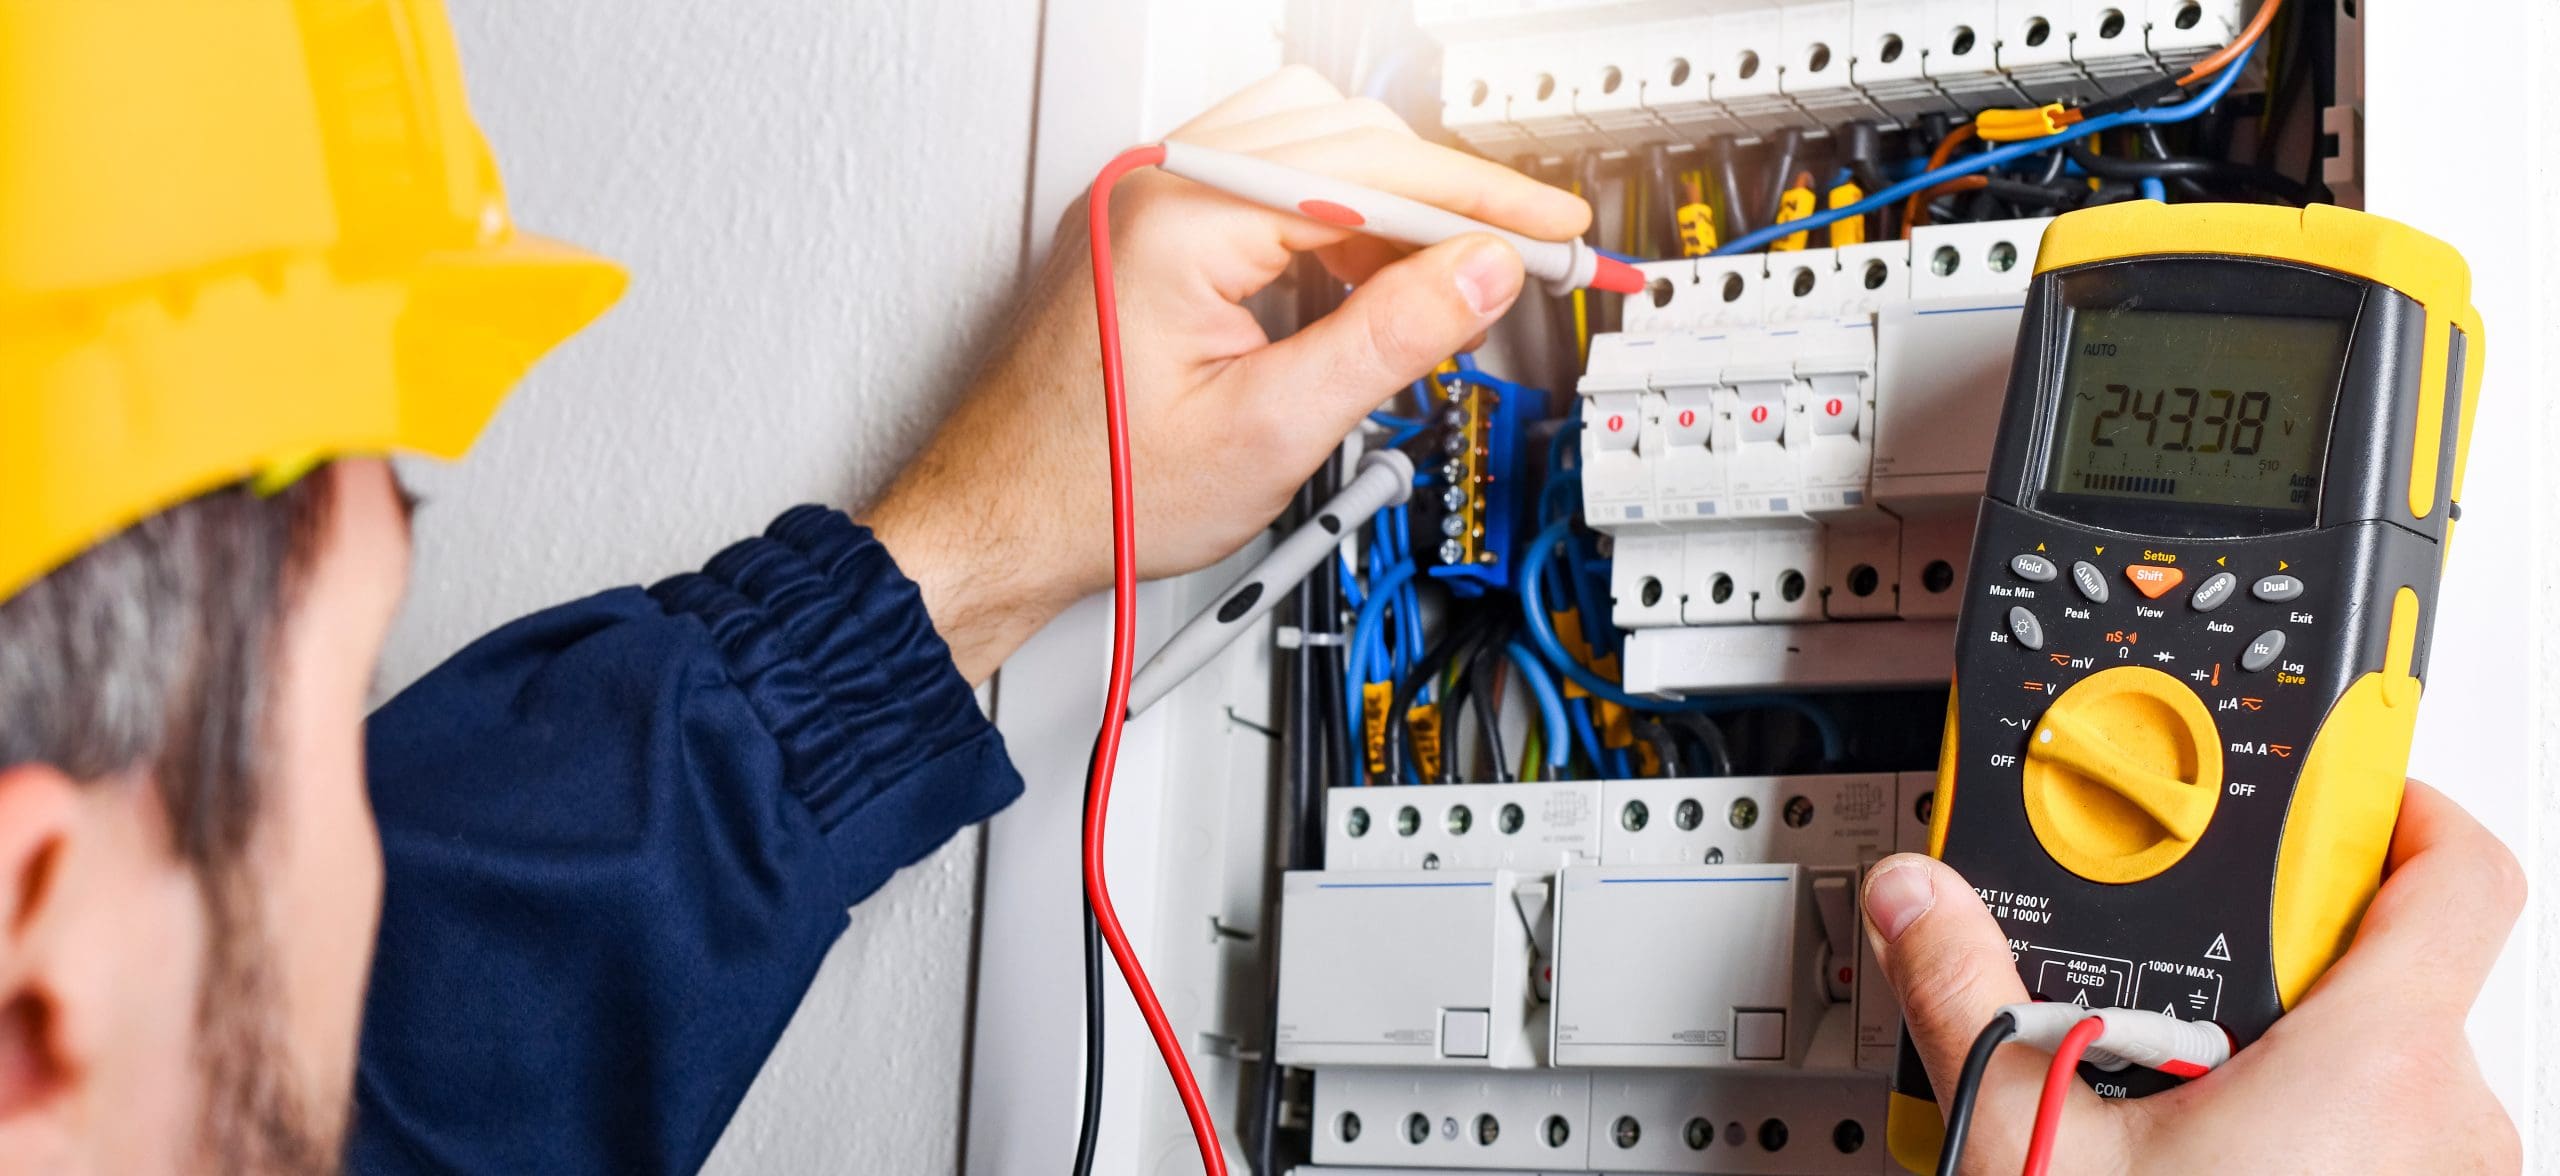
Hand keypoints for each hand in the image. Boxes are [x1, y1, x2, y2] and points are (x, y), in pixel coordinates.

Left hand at [862, 66, 1588, 682]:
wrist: (1001, 522)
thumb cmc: (1093, 491)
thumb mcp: (1272, 431)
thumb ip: (1390, 339)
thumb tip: (1482, 273)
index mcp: (1182, 218)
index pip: (1372, 174)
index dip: (1481, 206)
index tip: (1552, 234)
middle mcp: (1158, 184)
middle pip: (1345, 136)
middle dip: (1444, 198)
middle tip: (1521, 256)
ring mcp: (1148, 198)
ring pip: (1310, 145)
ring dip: (1388, 203)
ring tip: (1442, 282)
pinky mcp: (1150, 228)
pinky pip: (1268, 183)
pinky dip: (1334, 221)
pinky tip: (1367, 284)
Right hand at [1865, 780, 2521, 1173]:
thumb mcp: (2028, 1138)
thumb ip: (1972, 990)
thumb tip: (1921, 899)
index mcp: (2376, 1064)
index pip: (2457, 868)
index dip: (2398, 795)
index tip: (2327, 779)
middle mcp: (2451, 1126)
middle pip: (2394, 971)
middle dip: (2275, 961)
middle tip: (2173, 990)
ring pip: (2390, 1076)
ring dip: (2293, 1063)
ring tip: (2170, 1101)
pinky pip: (2393, 1153)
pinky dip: (2316, 1138)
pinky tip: (2212, 1169)